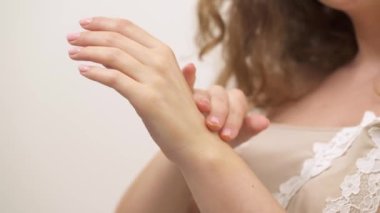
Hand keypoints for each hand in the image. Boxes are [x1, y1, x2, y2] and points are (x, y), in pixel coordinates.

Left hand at [67, 17, 212, 159]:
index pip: (128, 28)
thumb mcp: (165, 82)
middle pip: (117, 38)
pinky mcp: (147, 99)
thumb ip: (142, 66)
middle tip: (71, 38)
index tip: (85, 24)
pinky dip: (96, 73)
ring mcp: (155, 80)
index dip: (104, 23)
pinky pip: (114, 79)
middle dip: (89, 36)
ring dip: (88, 51)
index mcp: (165, 53)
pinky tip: (84, 71)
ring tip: (73, 53)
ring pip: (113, 55)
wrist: (196, 140)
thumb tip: (109, 57)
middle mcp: (160, 62)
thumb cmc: (179, 113)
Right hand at [181, 64, 269, 146]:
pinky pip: (185, 83)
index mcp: (232, 104)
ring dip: (202, 97)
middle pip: (220, 95)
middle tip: (214, 126)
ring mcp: (197, 96)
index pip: (237, 103)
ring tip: (199, 107)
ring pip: (202, 92)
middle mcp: (216, 97)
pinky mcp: (180, 96)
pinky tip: (189, 68)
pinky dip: (188, 75)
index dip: (235, 117)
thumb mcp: (232, 139)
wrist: (193, 154)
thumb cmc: (216, 145)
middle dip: (219, 110)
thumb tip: (264, 121)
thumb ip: (247, 129)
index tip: (227, 136)